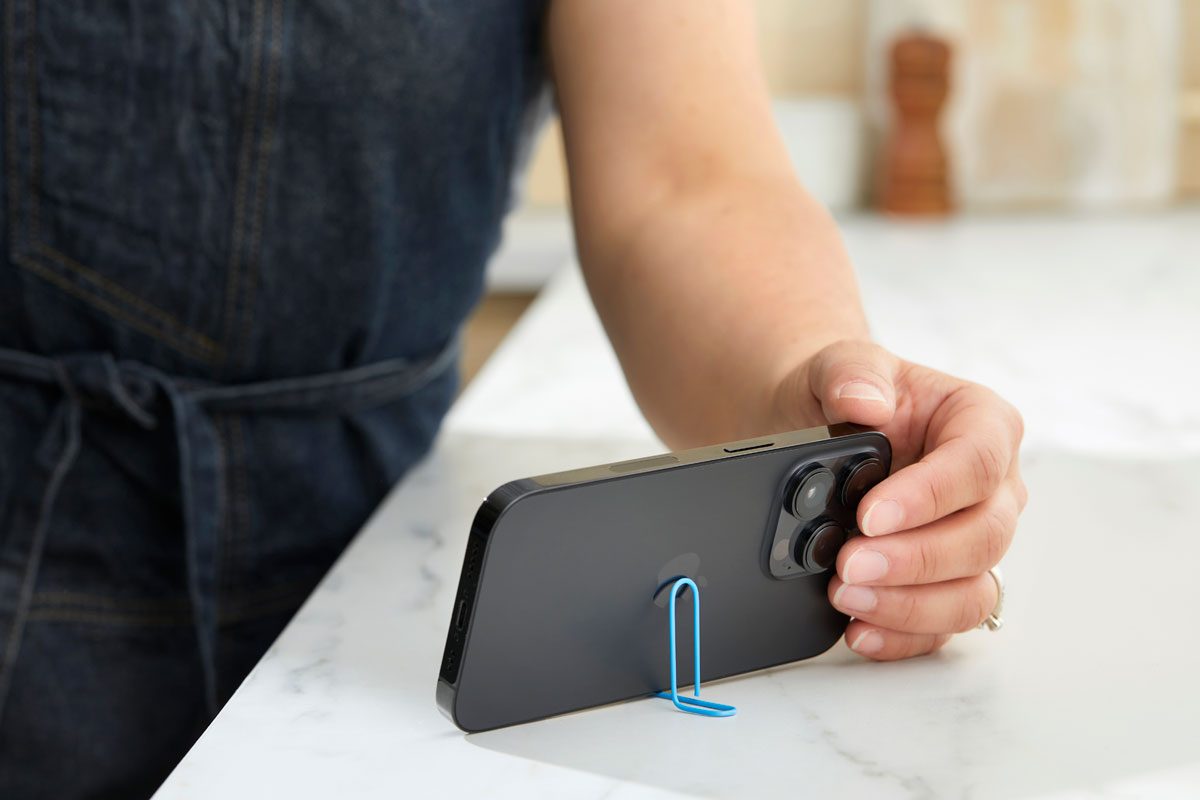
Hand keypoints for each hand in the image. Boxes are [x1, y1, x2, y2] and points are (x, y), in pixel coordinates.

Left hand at [774, 340, 1026, 659]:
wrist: (821, 427)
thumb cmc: (846, 394)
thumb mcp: (841, 365)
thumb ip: (852, 373)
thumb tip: (865, 401)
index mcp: (983, 424)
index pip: (977, 464)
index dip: (929, 496)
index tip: (869, 516)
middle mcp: (994, 489)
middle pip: (981, 537)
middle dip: (914, 560)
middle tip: (849, 565)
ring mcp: (975, 541)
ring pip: (971, 593)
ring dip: (910, 606)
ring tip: (847, 598)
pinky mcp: (949, 584)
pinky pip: (943, 626)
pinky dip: (903, 636)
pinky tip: (859, 631)